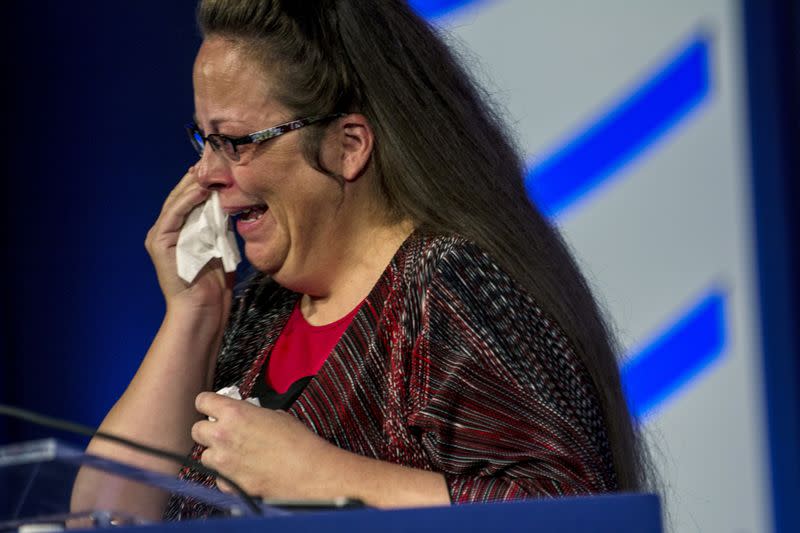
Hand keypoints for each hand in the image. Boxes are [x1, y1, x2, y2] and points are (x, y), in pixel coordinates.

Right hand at [145, 166, 233, 318]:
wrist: (204, 309)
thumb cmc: (215, 282)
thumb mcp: (221, 245)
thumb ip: (221, 225)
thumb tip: (232, 203)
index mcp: (179, 230)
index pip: (190, 199)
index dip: (203, 181)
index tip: (220, 164)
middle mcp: (166, 229)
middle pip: (182, 196)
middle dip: (198, 177)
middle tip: (213, 158)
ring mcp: (159, 235)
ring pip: (177, 201)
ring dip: (194, 184)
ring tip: (209, 168)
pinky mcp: (158, 242)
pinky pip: (174, 214)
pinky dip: (188, 200)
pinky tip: (202, 188)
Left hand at [192, 392, 337, 498]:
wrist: (308, 471)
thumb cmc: (298, 442)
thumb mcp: (275, 415)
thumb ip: (251, 415)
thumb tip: (245, 419)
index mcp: (234, 413)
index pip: (202, 401)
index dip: (209, 404)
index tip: (213, 408)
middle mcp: (223, 436)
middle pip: (196, 429)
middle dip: (208, 430)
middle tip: (224, 432)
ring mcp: (223, 462)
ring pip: (205, 455)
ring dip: (217, 454)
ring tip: (237, 454)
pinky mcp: (229, 483)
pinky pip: (218, 477)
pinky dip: (227, 475)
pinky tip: (245, 471)